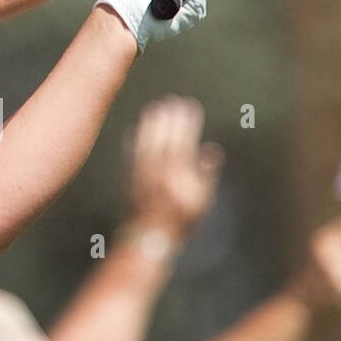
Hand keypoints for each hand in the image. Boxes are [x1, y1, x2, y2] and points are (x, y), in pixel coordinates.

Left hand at [124, 96, 224, 242]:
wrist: (149, 238)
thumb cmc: (180, 222)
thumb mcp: (201, 201)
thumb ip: (205, 174)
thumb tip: (211, 150)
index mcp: (177, 173)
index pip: (183, 140)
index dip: (186, 122)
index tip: (189, 107)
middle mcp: (157, 169)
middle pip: (163, 137)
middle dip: (168, 118)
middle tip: (171, 102)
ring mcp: (141, 173)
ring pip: (145, 142)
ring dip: (149, 125)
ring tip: (153, 109)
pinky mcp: (129, 180)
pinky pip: (131, 155)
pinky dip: (133, 142)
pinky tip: (133, 133)